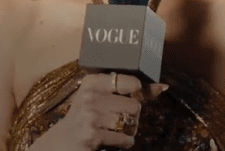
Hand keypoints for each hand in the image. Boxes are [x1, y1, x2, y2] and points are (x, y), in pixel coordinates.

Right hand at [28, 72, 166, 150]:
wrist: (61, 142)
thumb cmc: (87, 117)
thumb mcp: (102, 98)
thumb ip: (131, 92)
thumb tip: (163, 87)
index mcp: (93, 82)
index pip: (130, 82)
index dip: (137, 93)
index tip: (131, 97)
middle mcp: (90, 95)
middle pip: (135, 106)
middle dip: (132, 116)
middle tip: (118, 120)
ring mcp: (91, 115)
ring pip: (131, 122)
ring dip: (129, 130)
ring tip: (115, 130)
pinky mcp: (93, 135)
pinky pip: (124, 138)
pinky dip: (124, 142)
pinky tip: (113, 141)